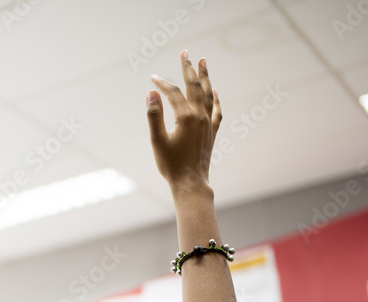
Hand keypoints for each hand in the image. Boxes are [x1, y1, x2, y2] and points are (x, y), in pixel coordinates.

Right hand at [147, 50, 221, 191]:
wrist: (191, 184)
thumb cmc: (171, 165)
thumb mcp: (157, 141)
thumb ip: (154, 115)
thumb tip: (152, 93)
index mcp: (185, 117)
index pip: (173, 92)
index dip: (162, 83)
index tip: (152, 77)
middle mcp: (199, 117)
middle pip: (194, 86)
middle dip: (188, 68)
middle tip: (185, 52)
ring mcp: (208, 124)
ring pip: (207, 94)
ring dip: (204, 77)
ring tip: (203, 62)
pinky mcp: (211, 132)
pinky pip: (216, 110)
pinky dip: (215, 98)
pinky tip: (214, 90)